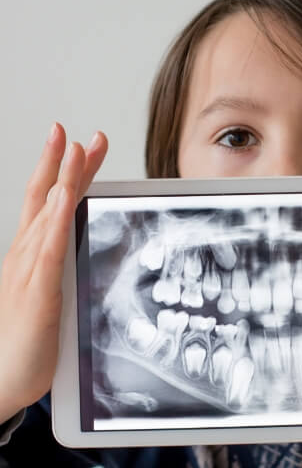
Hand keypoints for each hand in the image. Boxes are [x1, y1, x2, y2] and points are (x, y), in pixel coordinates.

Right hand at [0, 123, 107, 423]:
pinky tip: (66, 199)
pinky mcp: (36, 292)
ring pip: (49, 216)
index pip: (50, 202)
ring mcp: (28, 270)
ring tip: (74, 148)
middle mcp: (27, 254)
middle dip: (64, 164)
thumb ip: (62, 262)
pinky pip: (49, 251)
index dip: (63, 171)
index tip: (80, 144)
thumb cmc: (26, 338)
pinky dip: (58, 222)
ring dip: (63, 181)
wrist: (1, 380)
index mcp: (32, 253)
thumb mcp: (49, 290)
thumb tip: (82, 239)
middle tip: (81, 133)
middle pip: (48, 199)